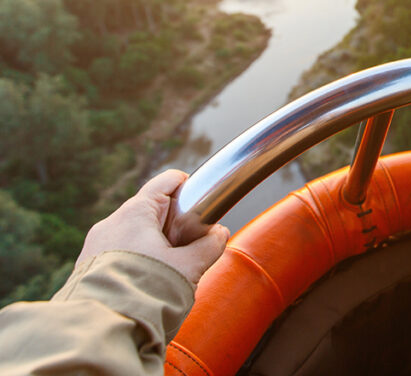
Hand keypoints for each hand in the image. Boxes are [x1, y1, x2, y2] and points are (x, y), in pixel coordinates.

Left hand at [77, 169, 228, 285]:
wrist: (101, 332)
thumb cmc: (145, 293)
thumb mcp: (189, 267)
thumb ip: (209, 246)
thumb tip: (218, 234)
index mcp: (134, 213)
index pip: (167, 182)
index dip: (190, 188)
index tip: (203, 206)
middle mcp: (110, 224)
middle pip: (153, 212)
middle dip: (175, 229)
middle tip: (190, 250)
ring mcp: (95, 247)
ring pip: (136, 237)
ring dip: (157, 249)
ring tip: (169, 274)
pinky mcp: (87, 270)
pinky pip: (119, 256)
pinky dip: (138, 265)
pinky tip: (148, 287)